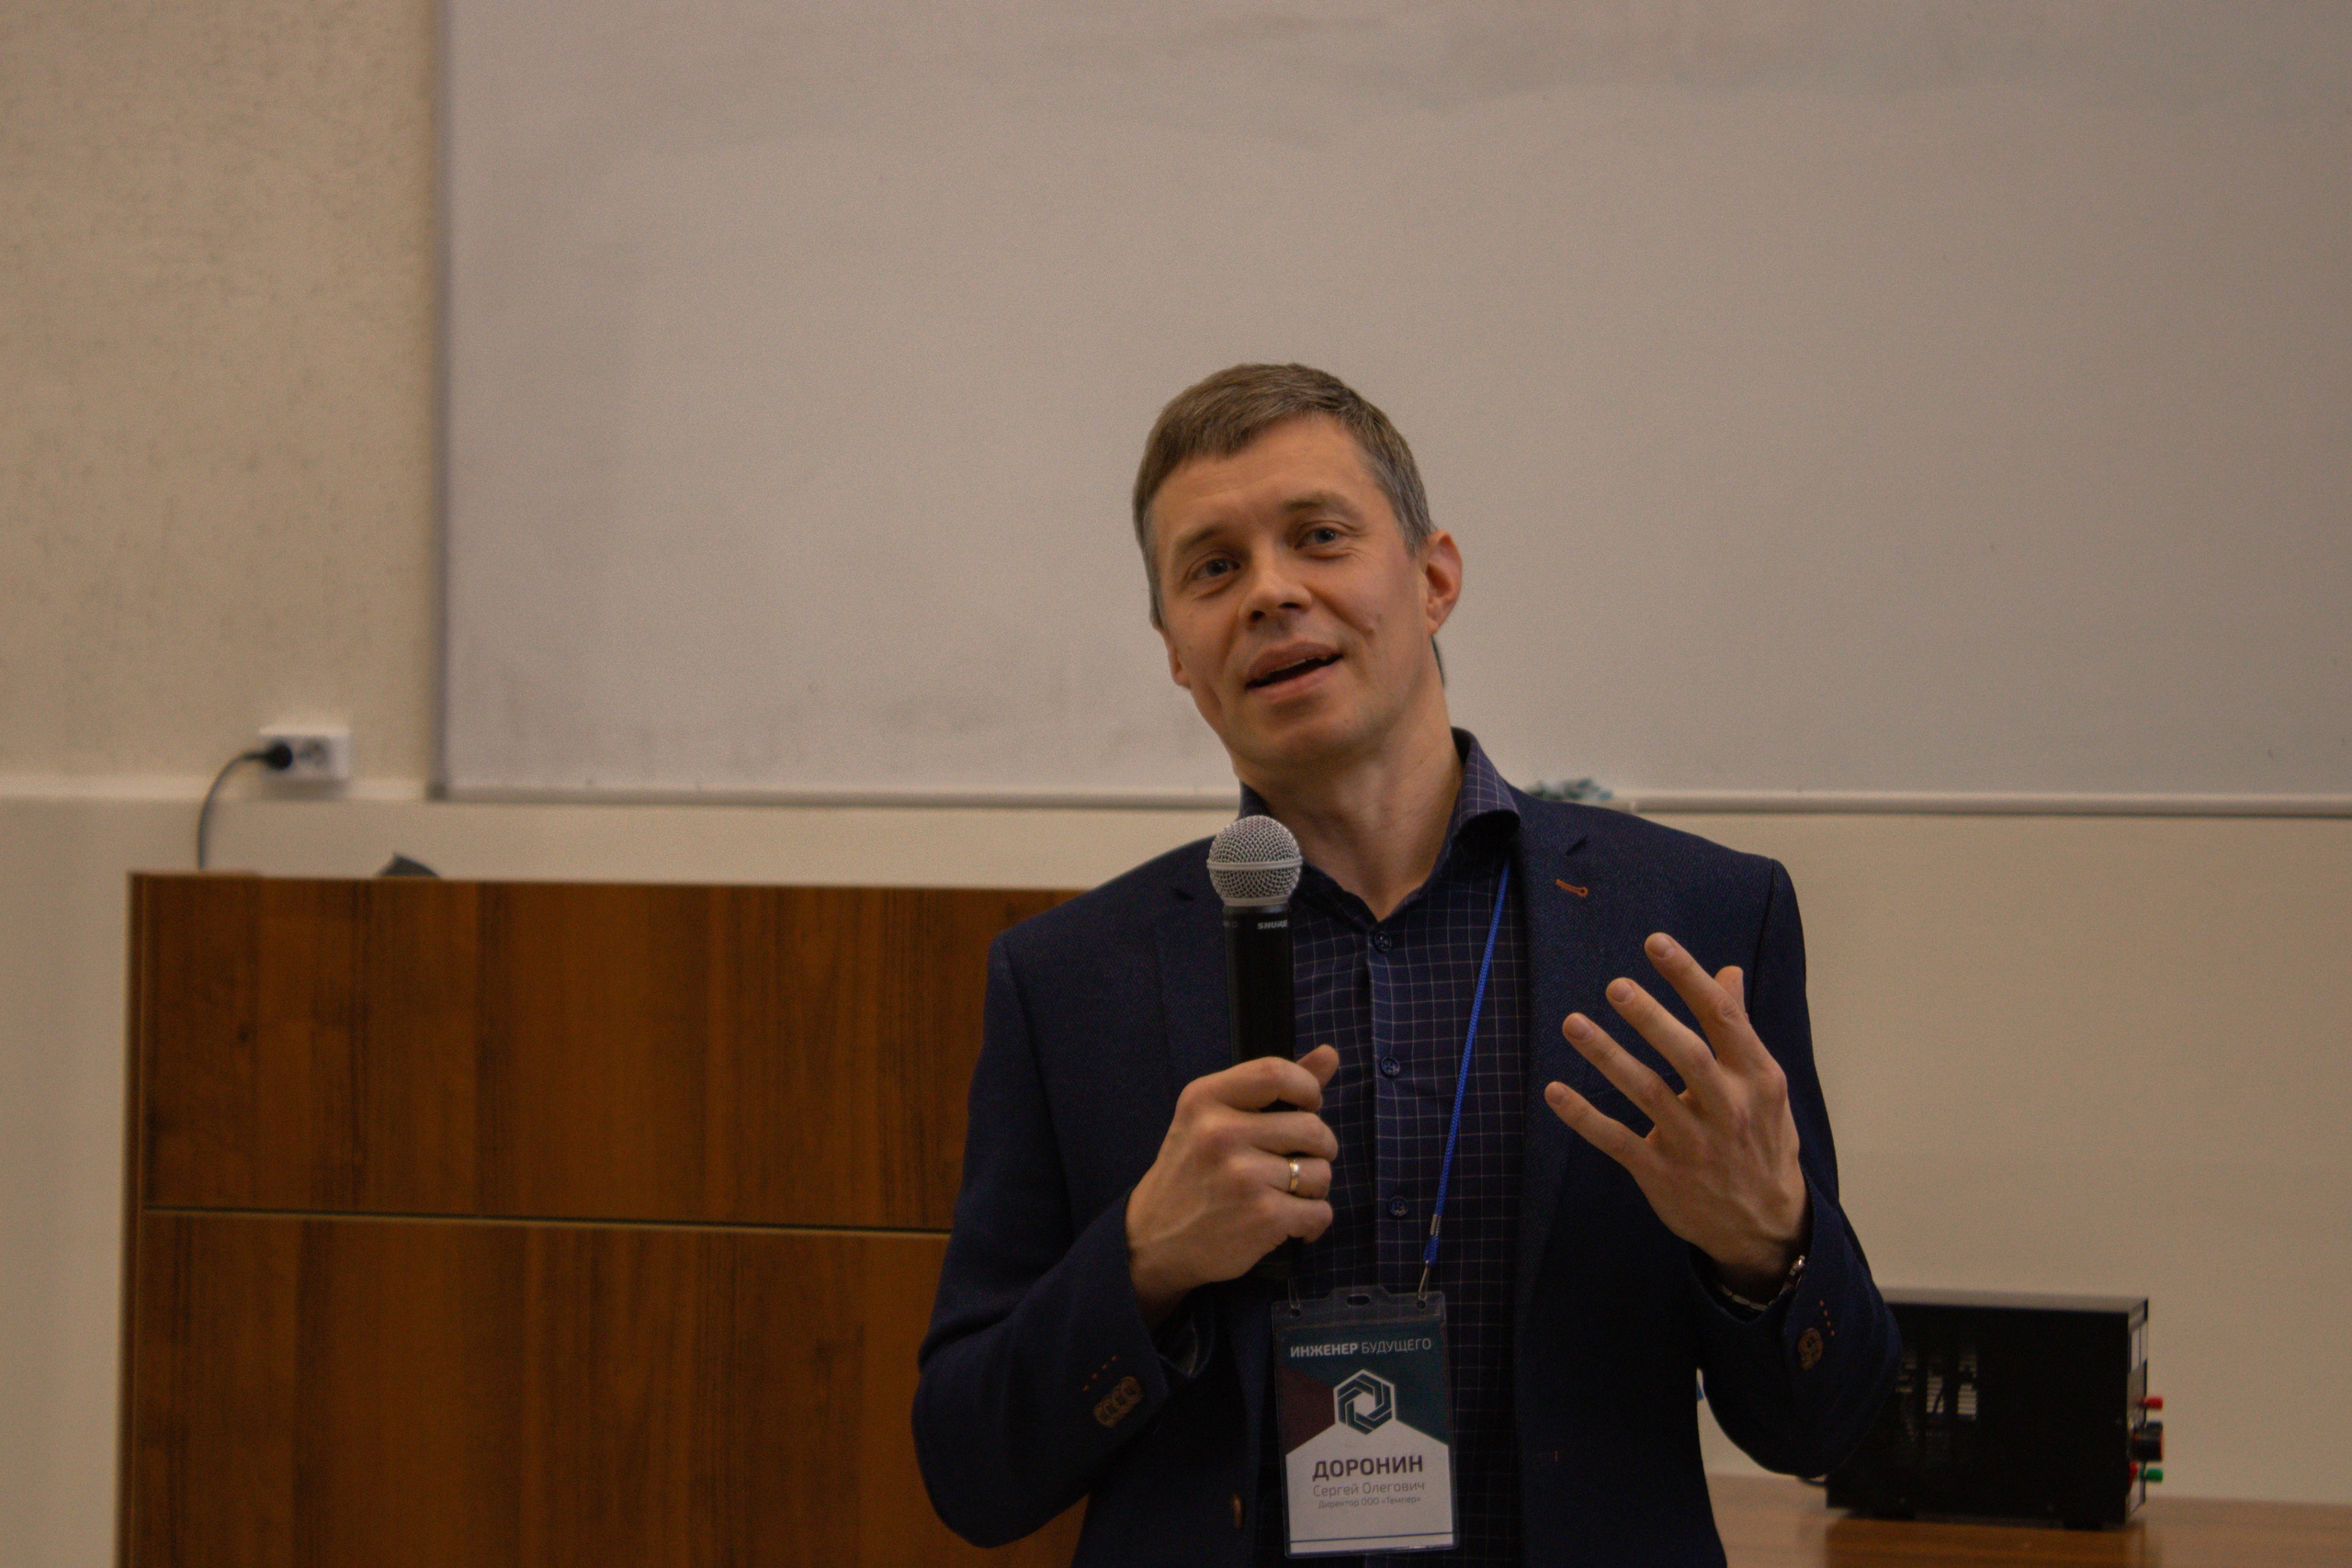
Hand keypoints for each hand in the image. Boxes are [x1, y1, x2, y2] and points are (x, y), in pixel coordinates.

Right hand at [1126, 1045, 1341, 1328]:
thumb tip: (1330, 1053)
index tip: (1305, 1108)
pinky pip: (1321, 1211)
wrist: (1151, 1241)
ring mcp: (1243, 1176)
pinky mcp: (1263, 1216)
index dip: (1307, 1089)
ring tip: (1285, 1195)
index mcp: (1205, 1099)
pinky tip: (1288, 1223)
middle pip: (1312, 1127)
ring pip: (1322, 1172)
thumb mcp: (1213, 1119)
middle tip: (1296, 1163)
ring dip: (1314, 1188)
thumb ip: (1272, 1088)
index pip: (1276, 1072)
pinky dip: (1313, 1221)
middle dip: (1318, 1148)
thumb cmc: (1191, 1173)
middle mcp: (1221, 1133)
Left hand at [1542, 934, 1808, 1298]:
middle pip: (1688, 1056)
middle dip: (1651, 1019)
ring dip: (1608, 1057)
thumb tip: (1726, 972)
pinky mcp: (1662, 1174)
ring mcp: (1695, 1144)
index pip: (1723, 1019)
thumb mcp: (1764, 1086)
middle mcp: (1729, 1109)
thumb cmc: (1761, 1138)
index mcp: (1757, 1078)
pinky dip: (1584, 1117)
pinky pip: (1618, 1141)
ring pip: (1648, 1095)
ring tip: (1572, 1024)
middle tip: (1615, 985)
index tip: (1656, 943)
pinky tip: (1554, 1091)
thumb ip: (1738, 1030)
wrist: (1766, 1226)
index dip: (1689, 978)